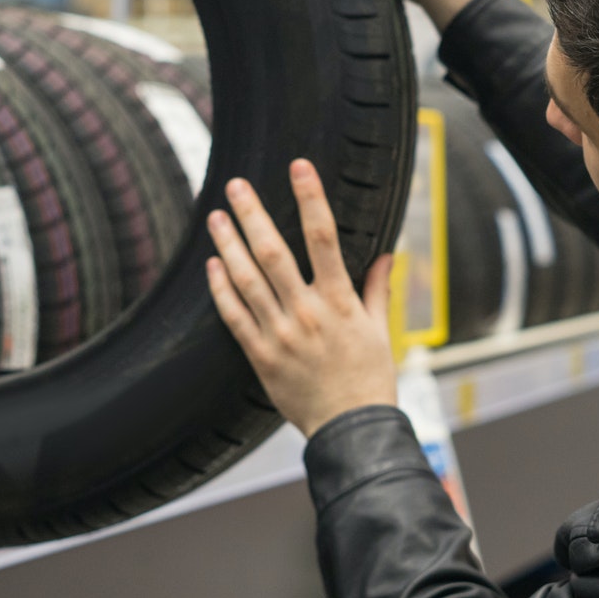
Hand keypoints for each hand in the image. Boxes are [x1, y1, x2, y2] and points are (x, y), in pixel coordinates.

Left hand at [206, 160, 397, 437]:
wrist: (351, 430)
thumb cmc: (369, 380)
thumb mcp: (381, 331)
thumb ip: (376, 289)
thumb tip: (387, 253)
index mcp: (339, 302)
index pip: (323, 237)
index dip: (311, 198)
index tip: (299, 167)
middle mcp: (307, 313)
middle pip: (273, 252)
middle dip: (253, 214)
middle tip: (236, 185)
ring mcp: (281, 335)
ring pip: (247, 281)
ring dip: (228, 245)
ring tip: (215, 217)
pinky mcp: (261, 358)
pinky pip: (235, 317)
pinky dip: (221, 289)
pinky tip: (211, 265)